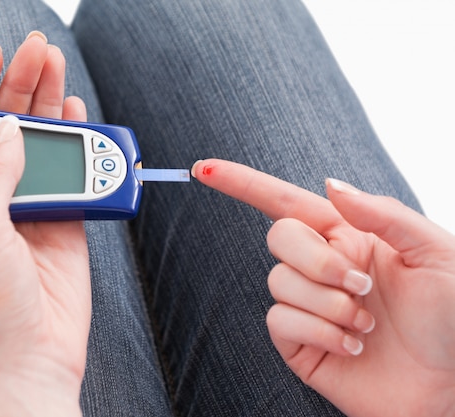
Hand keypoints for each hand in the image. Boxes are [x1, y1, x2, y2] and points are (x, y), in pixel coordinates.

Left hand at [0, 33, 89, 416]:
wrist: (32, 356)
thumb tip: (8, 131)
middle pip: (6, 131)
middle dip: (20, 88)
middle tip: (39, 52)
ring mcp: (31, 209)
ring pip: (42, 148)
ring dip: (51, 109)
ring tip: (59, 70)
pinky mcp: (65, 223)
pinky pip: (73, 175)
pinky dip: (78, 147)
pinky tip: (78, 118)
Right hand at [192, 159, 454, 416]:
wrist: (452, 389)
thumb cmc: (454, 319)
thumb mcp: (437, 254)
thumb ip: (383, 214)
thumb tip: (330, 184)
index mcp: (349, 237)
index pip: (285, 201)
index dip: (243, 183)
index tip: (204, 168)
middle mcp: (322, 267)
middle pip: (279, 238)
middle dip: (318, 261)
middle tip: (361, 287)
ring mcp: (307, 306)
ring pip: (279, 283)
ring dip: (328, 305)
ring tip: (366, 327)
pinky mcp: (299, 344)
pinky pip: (280, 322)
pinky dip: (319, 332)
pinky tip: (351, 347)